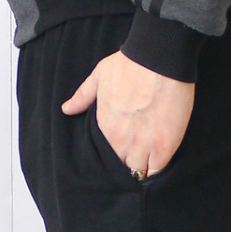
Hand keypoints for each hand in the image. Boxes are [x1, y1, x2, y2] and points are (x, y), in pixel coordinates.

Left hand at [61, 51, 194, 177]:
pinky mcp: (163, 147)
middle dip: (128, 164)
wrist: (158, 58)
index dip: (116, 155)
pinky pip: (157, 170)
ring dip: (143, 168)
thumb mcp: (99, 75)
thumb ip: (83, 96)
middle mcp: (121, 142)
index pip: (106, 157)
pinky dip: (158, 168)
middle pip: (122, 168)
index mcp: (105, 128)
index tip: (123, 150)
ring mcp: (142, 147)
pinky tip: (161, 159)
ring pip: (138, 173)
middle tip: (138, 157)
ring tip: (150, 159)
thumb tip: (67, 109)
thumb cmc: (129, 63)